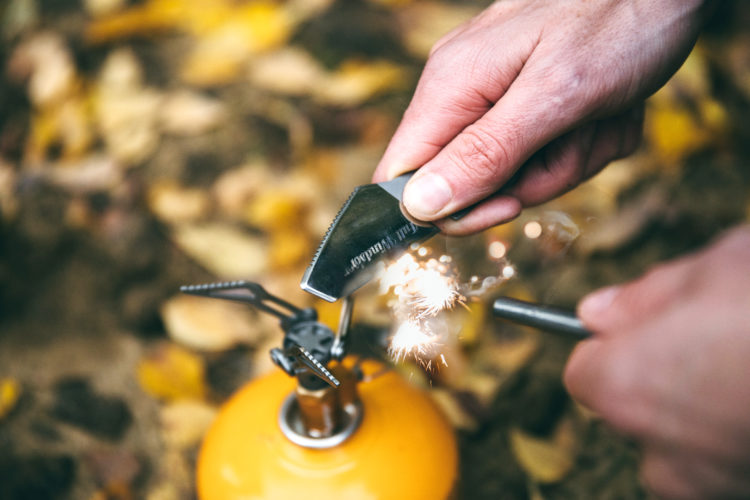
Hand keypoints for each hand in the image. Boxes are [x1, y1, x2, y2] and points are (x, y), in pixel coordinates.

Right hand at [373, 0, 710, 234]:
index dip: (448, 210)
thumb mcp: (554, 96)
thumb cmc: (617, 18)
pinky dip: (588, 140)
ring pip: (519, 174)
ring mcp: (497, 96)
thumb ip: (484, 153)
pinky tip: (611, 107)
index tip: (507, 206)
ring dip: (572, 156)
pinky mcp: (529, 101)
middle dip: (535, 177)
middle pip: (472, 185)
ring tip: (602, 113)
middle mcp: (464, 92)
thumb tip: (419, 206)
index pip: (403, 177)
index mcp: (450, 87)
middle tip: (575, 137)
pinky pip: (549, 153)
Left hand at [564, 225, 749, 498]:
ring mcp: (708, 485)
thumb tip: (595, 312)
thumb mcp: (719, 267)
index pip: (585, 369)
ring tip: (748, 370)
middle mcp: (658, 452)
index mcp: (626, 387)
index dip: (612, 343)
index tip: (644, 326)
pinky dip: (735, 437)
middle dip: (656, 375)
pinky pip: (719, 462)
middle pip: (630, 409)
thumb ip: (645, 294)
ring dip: (700, 411)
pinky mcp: (745, 495)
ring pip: (679, 442)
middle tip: (711, 338)